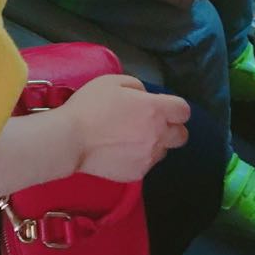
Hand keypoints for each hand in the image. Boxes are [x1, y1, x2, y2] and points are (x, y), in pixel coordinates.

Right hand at [62, 74, 190, 181]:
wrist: (71, 138)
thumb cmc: (90, 106)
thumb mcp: (112, 81)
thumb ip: (136, 86)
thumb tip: (144, 96)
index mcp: (155, 110)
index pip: (183, 110)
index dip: (174, 107)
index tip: (160, 107)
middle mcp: (158, 135)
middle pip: (182, 135)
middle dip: (171, 128)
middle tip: (150, 124)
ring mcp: (149, 157)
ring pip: (163, 151)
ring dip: (154, 144)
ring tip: (129, 138)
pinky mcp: (137, 173)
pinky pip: (146, 164)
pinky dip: (138, 157)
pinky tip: (118, 150)